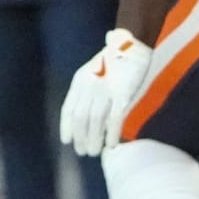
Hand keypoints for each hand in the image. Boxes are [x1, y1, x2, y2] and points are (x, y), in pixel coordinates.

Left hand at [59, 29, 153, 155]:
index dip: (66, 127)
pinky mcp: (123, 94)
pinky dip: (112, 134)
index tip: (67, 141)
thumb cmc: (114, 61)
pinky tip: (111, 145)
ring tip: (93, 152)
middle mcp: (89, 87)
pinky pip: (115, 118)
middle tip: (82, 152)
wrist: (132, 46)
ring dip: (94, 139)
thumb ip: (87, 91)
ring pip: (96, 121)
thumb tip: (87, 116)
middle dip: (80, 137)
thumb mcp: (93, 73)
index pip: (68, 109)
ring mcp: (105, 91)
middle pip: (81, 118)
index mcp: (79, 81)